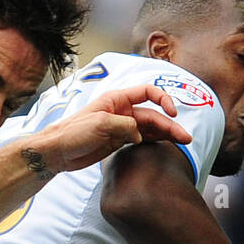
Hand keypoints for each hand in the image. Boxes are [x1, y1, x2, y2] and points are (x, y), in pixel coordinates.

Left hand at [37, 84, 193, 174]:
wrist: (58, 151)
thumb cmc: (73, 132)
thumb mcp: (100, 124)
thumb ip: (125, 126)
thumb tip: (139, 134)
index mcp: (117, 100)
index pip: (147, 92)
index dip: (163, 100)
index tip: (172, 112)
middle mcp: (122, 111)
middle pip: (153, 114)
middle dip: (170, 124)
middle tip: (185, 137)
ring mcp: (121, 127)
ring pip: (150, 128)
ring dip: (166, 134)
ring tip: (182, 143)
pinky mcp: (118, 141)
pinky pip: (142, 139)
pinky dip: (154, 141)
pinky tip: (165, 146)